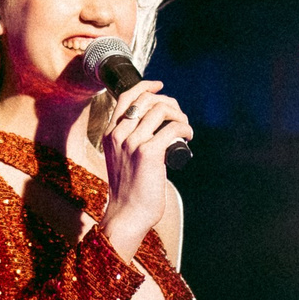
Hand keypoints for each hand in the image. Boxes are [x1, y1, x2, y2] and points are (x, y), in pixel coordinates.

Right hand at [98, 80, 192, 257]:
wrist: (127, 214)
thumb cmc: (128, 191)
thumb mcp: (120, 159)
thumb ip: (127, 143)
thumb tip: (152, 131)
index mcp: (110, 133)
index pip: (126, 96)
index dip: (145, 86)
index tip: (160, 86)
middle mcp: (119, 134)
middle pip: (147, 99)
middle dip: (169, 102)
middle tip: (179, 117)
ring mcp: (132, 142)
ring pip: (161, 109)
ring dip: (180, 115)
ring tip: (185, 128)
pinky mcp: (148, 152)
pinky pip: (173, 128)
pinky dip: (185, 128)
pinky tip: (188, 136)